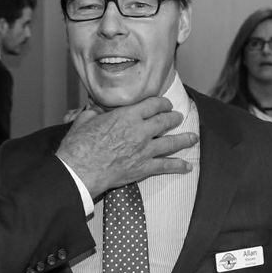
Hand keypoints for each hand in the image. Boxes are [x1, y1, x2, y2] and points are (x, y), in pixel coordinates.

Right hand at [56, 96, 197, 197]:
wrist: (80, 169)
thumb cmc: (79, 145)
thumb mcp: (85, 120)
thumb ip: (95, 112)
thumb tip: (95, 109)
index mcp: (127, 115)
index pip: (152, 105)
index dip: (162, 103)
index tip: (165, 104)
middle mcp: (140, 131)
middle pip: (165, 121)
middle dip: (174, 118)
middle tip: (178, 118)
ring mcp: (144, 150)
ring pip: (171, 142)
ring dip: (184, 139)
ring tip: (192, 138)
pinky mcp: (144, 168)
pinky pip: (166, 166)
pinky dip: (178, 166)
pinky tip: (187, 166)